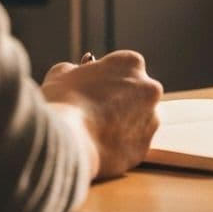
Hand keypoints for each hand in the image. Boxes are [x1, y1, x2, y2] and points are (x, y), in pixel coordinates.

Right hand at [41, 50, 162, 178]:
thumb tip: (75, 72)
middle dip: (118, 101)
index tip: (92, 87)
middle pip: (135, 93)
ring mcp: (151, 119)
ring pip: (137, 121)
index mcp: (131, 63)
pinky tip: (98, 148)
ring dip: (121, 125)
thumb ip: (75, 70)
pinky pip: (131, 145)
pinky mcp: (144, 147)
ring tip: (93, 132)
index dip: (105, 78)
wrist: (67, 141)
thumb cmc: (62, 101)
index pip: (123, 66)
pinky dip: (118, 147)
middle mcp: (149, 89)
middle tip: (93, 110)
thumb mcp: (61, 74)